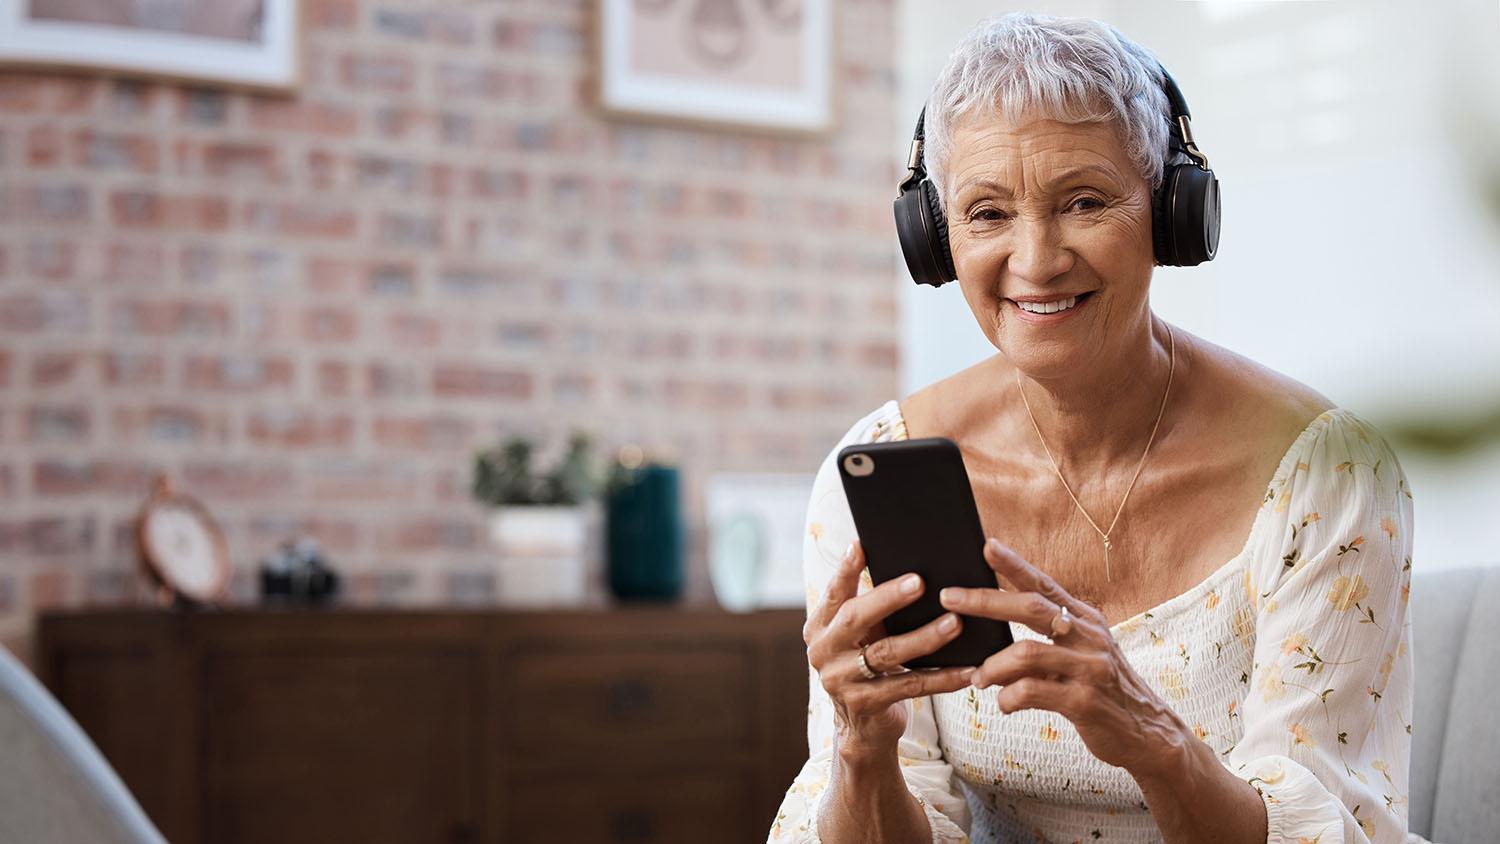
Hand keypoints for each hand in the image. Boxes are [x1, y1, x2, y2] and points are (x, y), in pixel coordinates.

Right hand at [803, 540, 976, 759]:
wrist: (862, 726)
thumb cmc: (867, 665)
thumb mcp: (859, 636)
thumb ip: (869, 607)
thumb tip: (902, 565)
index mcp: (820, 627)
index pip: (833, 592)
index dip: (846, 569)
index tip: (861, 545)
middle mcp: (823, 652)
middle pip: (856, 619)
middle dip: (888, 598)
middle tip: (920, 581)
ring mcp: (841, 681)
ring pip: (888, 653)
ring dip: (925, 637)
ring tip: (955, 624)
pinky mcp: (866, 704)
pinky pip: (910, 686)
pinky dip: (942, 678)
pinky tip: (967, 669)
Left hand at [937, 538, 1190, 775]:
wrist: (1148, 733)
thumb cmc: (1103, 690)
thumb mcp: (1082, 654)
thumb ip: (1046, 641)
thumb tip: (992, 638)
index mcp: (1085, 620)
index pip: (1044, 585)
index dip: (1014, 565)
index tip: (986, 545)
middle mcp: (1089, 637)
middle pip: (1030, 608)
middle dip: (984, 601)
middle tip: (949, 598)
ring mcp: (1089, 668)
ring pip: (1025, 653)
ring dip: (991, 667)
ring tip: (978, 678)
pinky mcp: (1085, 702)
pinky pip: (1031, 692)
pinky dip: (1007, 698)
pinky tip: (1005, 704)